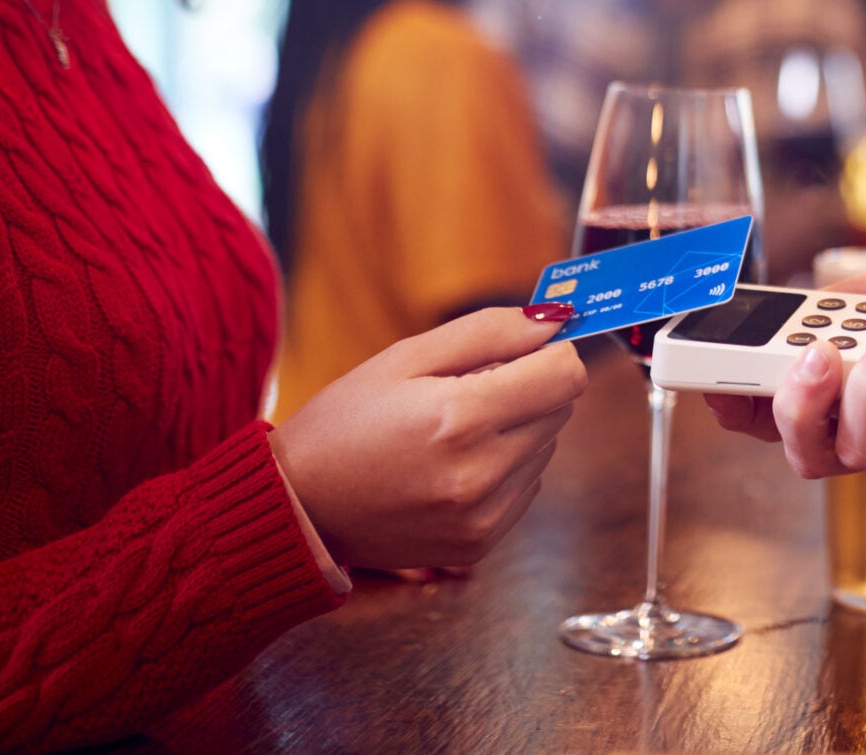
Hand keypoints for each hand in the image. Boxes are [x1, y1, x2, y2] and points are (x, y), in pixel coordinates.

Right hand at [271, 307, 588, 570]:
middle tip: (465, 392)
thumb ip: (489, 332)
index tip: (522, 351)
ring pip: (546, 448)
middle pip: (560, 409)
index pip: (566, 375)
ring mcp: (481, 517)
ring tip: (449, 435)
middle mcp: (479, 475)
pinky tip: (450, 468)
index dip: (549, 353)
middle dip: (526, 389)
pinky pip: (526, 488)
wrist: (299, 506)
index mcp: (460, 419)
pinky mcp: (478, 545)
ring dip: (515, 431)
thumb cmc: (345, 423)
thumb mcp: (405, 357)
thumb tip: (555, 320)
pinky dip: (503, 470)